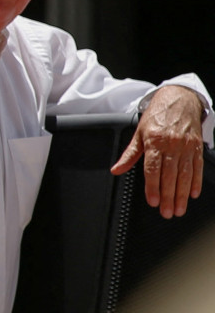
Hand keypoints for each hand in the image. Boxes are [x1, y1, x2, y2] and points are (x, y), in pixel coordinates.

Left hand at [111, 85, 205, 217]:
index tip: (153, 201)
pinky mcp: (197, 147)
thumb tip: (116, 169)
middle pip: (170, 175)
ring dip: (182, 194)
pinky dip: (196, 182)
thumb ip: (129, 154)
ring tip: (179, 209)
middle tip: (168, 213)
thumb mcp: (138, 132)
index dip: (153, 187)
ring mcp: (186, 147)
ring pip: (184, 175)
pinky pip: (197, 167)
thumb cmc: (157, 116)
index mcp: (154, 141)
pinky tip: (192, 194)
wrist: (179, 99)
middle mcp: (171, 145)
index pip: (153, 169)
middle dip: (169, 196)